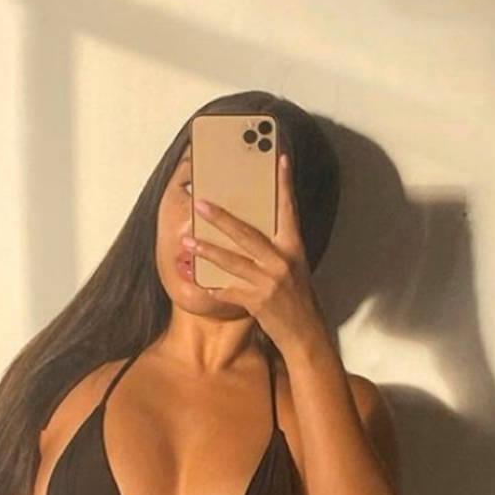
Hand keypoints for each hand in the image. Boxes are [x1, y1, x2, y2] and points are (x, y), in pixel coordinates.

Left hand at [185, 152, 324, 350]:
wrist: (306, 334)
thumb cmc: (298, 298)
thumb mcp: (294, 267)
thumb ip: (276, 248)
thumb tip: (250, 229)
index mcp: (294, 248)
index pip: (289, 210)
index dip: (284, 184)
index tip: (280, 159)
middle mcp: (283, 262)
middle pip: (247, 234)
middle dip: (221, 217)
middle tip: (200, 203)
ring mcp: (270, 283)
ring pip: (232, 261)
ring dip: (207, 250)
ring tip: (187, 240)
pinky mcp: (258, 302)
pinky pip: (229, 291)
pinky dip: (214, 287)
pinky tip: (200, 283)